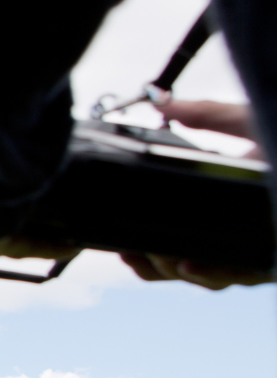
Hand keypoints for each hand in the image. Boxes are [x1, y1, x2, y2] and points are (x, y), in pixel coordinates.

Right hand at [118, 98, 269, 287]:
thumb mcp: (251, 121)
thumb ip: (208, 114)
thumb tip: (163, 101)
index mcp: (224, 207)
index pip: (175, 237)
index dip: (142, 247)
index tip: (116, 244)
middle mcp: (240, 235)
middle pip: (183, 264)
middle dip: (150, 262)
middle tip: (128, 251)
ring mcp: (259, 251)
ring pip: (208, 276)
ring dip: (174, 269)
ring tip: (156, 254)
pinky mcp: (273, 260)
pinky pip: (237, 276)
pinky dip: (210, 271)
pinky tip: (189, 261)